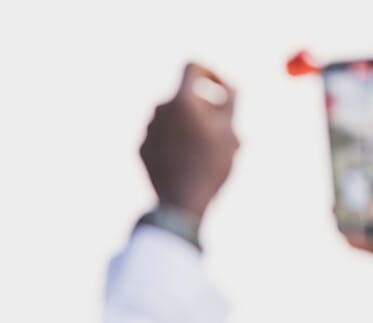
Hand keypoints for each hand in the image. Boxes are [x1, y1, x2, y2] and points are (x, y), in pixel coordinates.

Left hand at [139, 63, 239, 222]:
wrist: (180, 203)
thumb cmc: (209, 166)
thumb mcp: (229, 131)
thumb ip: (231, 100)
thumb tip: (231, 87)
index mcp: (180, 100)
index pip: (192, 67)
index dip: (211, 72)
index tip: (223, 89)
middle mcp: (159, 110)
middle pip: (186, 97)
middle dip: (207, 108)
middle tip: (226, 130)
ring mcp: (147, 130)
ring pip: (175, 120)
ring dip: (194, 127)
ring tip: (212, 151)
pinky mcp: (141, 149)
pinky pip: (163, 137)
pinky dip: (178, 142)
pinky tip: (190, 163)